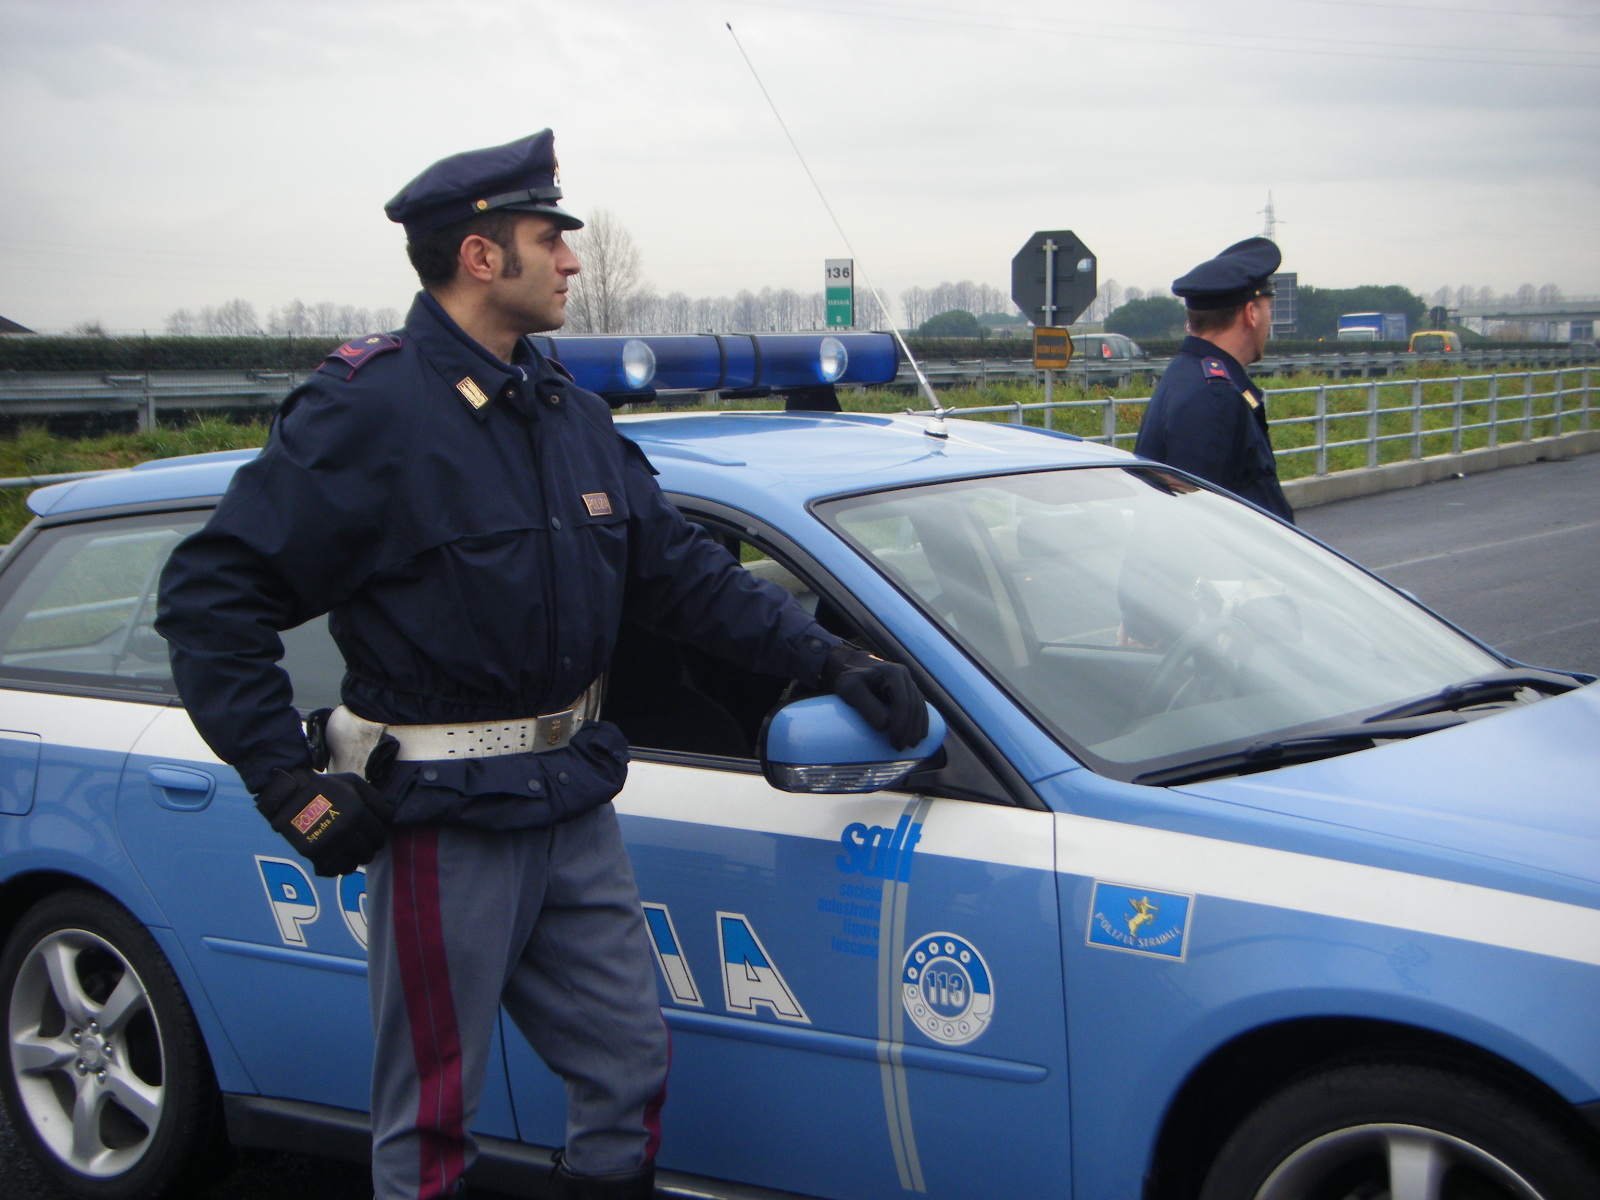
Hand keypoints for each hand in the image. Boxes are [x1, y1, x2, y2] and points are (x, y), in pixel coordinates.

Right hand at [255, 766, 387, 877]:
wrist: (290, 792)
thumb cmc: (325, 786)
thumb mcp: (354, 783)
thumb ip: (375, 798)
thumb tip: (389, 815)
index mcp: (357, 814)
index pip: (379, 837)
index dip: (378, 838)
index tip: (372, 837)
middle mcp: (345, 832)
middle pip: (366, 854)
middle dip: (366, 851)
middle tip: (361, 846)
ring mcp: (328, 844)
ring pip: (350, 866)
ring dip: (352, 862)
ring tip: (349, 854)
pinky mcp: (312, 853)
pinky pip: (330, 871)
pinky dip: (335, 869)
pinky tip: (335, 860)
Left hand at [821, 645, 929, 751]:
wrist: (848, 664)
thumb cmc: (847, 677)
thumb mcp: (851, 690)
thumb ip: (867, 707)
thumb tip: (885, 727)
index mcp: (893, 673)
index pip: (903, 702)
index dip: (901, 724)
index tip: (894, 742)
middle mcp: (904, 675)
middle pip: (914, 706)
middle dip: (910, 729)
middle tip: (901, 748)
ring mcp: (907, 681)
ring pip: (919, 706)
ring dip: (917, 728)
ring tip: (911, 746)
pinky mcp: (906, 688)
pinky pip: (918, 706)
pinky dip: (920, 721)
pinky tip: (920, 735)